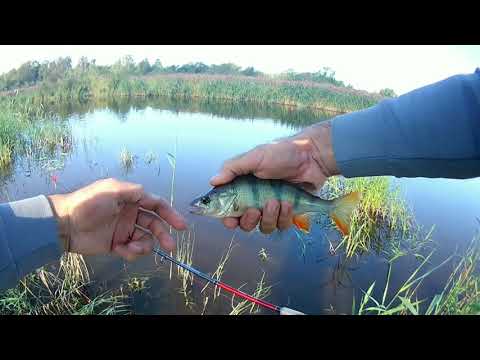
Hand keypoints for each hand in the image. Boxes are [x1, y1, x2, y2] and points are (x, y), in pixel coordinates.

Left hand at [48, 178, 186, 260]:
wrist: (64, 224)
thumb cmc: (88, 203)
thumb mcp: (112, 190)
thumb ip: (134, 191)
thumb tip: (150, 195)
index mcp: (131, 199)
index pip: (156, 205)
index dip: (170, 214)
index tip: (181, 226)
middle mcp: (130, 214)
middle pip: (155, 225)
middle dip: (164, 235)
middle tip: (171, 246)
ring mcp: (124, 230)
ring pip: (145, 240)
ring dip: (144, 246)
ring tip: (133, 249)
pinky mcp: (116, 245)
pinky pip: (132, 250)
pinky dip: (131, 253)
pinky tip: (122, 251)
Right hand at [210, 121, 338, 233]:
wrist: (311, 157)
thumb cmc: (281, 153)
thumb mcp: (254, 157)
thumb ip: (232, 169)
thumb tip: (212, 181)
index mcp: (243, 188)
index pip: (228, 211)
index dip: (228, 220)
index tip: (231, 221)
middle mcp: (255, 201)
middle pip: (245, 225)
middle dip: (249, 220)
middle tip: (254, 209)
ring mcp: (272, 208)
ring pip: (264, 228)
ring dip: (269, 217)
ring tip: (277, 200)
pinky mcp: (288, 213)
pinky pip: (281, 226)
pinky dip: (284, 216)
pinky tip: (289, 202)